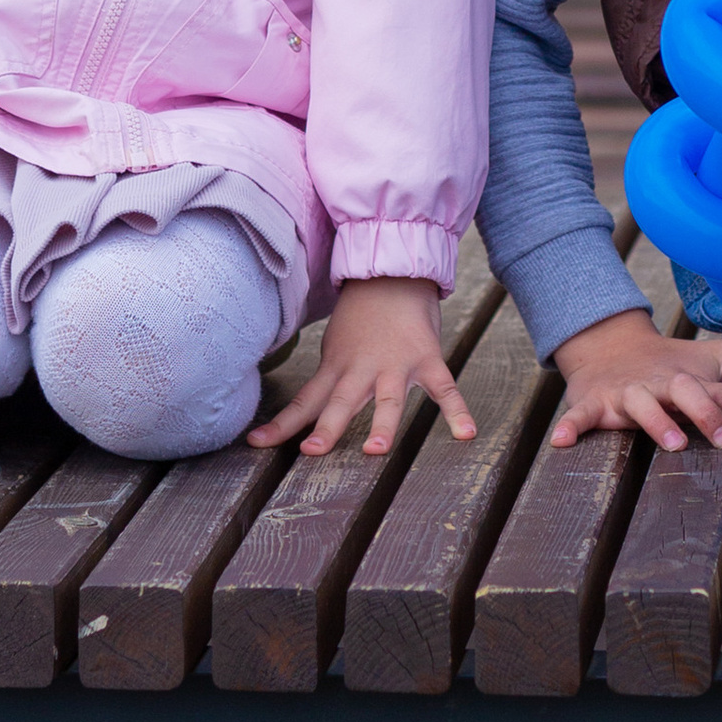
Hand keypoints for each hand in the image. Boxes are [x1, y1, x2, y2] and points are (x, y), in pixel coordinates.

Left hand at [250, 275, 475, 458]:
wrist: (394, 270)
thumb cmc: (362, 314)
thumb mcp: (336, 345)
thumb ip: (329, 378)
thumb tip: (308, 408)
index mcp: (336, 366)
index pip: (304, 400)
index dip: (281, 424)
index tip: (255, 444)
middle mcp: (362, 369)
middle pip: (340, 402)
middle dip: (326, 428)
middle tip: (312, 452)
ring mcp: (396, 364)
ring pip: (387, 398)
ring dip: (382, 424)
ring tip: (375, 450)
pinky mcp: (427, 357)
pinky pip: (444, 388)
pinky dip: (456, 411)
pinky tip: (465, 434)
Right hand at [548, 307, 721, 459]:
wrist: (613, 347)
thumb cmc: (677, 365)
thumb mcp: (719, 359)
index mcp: (694, 377)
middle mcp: (663, 382)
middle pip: (686, 392)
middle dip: (706, 414)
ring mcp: (627, 392)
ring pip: (640, 403)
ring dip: (655, 422)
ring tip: (672, 444)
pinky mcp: (594, 401)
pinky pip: (579, 414)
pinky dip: (571, 426)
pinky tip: (562, 442)